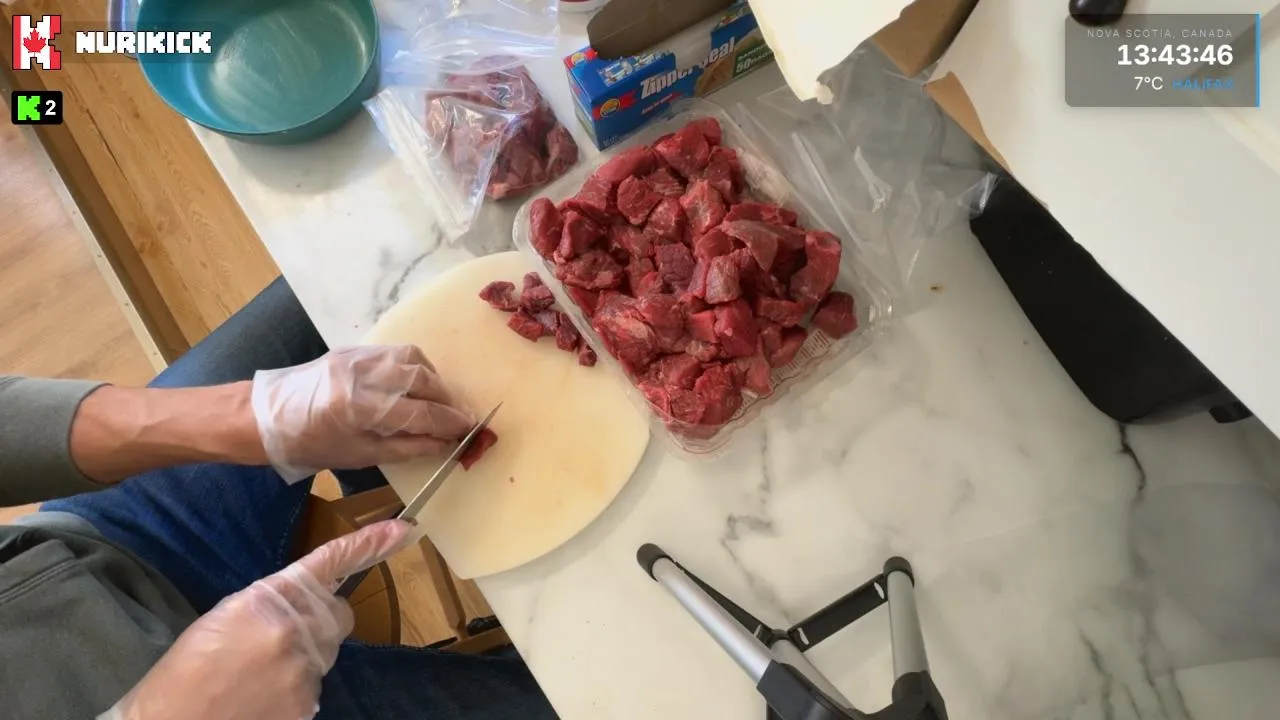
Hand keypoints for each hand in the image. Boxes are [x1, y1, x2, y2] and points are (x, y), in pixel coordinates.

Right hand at [101, 519, 412, 719]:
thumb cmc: (182, 674)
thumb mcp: (223, 619)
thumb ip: (269, 605)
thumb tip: (299, 608)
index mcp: (269, 599)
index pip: (329, 564)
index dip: (368, 545)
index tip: (402, 530)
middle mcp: (296, 631)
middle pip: (338, 616)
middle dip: (321, 621)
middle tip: (278, 640)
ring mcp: (304, 672)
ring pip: (324, 655)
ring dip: (300, 661)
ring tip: (253, 678)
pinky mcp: (307, 706)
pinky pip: (312, 689)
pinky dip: (291, 692)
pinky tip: (258, 700)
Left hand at [252, 345, 472, 482]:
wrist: (263, 417)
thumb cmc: (308, 445)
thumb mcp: (358, 455)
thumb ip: (405, 447)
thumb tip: (443, 445)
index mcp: (360, 406)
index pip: (419, 411)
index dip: (449, 422)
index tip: (471, 431)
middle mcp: (362, 374)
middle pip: (421, 378)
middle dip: (446, 399)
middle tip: (461, 418)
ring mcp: (357, 356)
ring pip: (412, 358)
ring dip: (434, 379)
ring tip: (441, 401)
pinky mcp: (352, 350)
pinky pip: (396, 352)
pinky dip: (415, 366)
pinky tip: (418, 384)